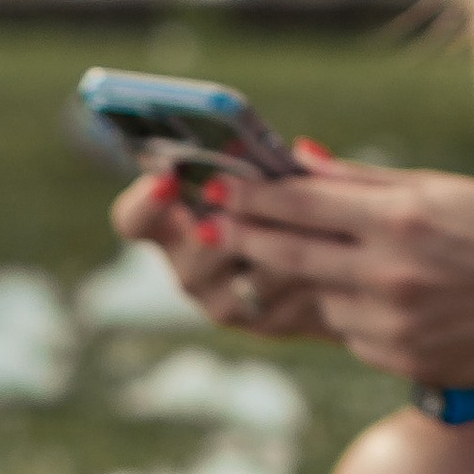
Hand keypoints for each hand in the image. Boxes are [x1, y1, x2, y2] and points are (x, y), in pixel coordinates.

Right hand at [110, 163, 334, 339]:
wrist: (337, 266)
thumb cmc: (295, 204)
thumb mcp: (281, 176)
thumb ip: (275, 165)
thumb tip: (301, 150)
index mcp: (174, 223)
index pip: (135, 220)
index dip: (144, 204)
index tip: (167, 180)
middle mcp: (188, 268)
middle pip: (195, 250)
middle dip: (237, 222)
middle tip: (267, 199)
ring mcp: (221, 301)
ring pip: (250, 273)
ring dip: (288, 243)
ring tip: (325, 220)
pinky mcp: (263, 322)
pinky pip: (287, 294)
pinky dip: (313, 269)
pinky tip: (338, 250)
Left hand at [200, 160, 473, 383]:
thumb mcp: (440, 190)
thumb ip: (364, 182)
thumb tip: (298, 160)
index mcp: (402, 219)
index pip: (303, 205)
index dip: (253, 196)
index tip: (220, 187)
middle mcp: (394, 273)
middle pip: (291, 255)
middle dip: (246, 238)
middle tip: (213, 225)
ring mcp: (396, 323)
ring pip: (322, 300)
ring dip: (320, 283)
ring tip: (356, 266)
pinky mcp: (403, 361)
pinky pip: (352, 334)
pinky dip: (356, 316)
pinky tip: (391, 301)